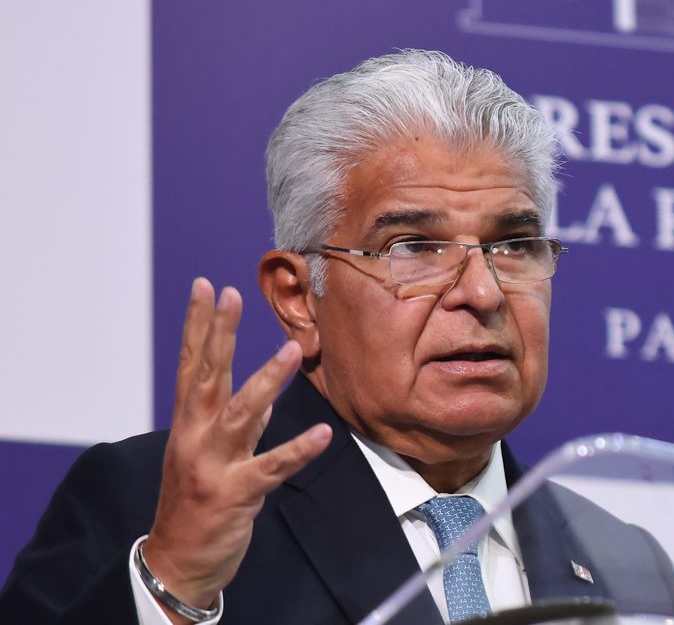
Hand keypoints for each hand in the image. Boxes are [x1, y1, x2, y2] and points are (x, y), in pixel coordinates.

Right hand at [142, 279, 331, 622]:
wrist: (176, 561)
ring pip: (241, 415)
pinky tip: (323, 434)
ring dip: (267, 381)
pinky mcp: (237, 494)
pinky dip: (298, 450)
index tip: (205, 286)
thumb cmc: (194, 501)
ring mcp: (214, 465)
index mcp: (187, 424)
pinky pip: (272, 467)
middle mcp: (195, 438)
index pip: (191, 365)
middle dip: (219, 334)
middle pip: (208, 376)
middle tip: (231, 294)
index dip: (197, 325)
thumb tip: (261, 389)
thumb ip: (234, 419)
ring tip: (292, 349)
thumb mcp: (208, 453)